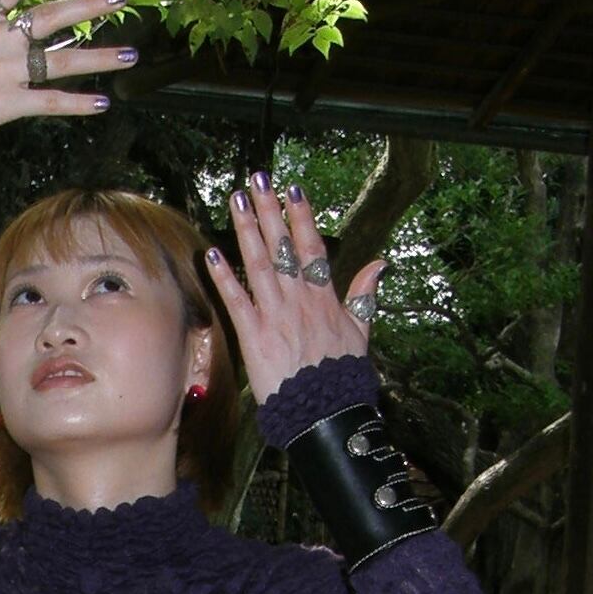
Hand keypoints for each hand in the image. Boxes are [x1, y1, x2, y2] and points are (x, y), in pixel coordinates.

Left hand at [207, 178, 385, 411]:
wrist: (326, 413)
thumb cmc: (342, 376)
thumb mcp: (361, 332)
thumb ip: (364, 295)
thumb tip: (380, 265)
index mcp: (324, 298)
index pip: (312, 248)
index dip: (302, 218)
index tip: (293, 191)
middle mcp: (299, 301)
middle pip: (282, 247)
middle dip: (269, 211)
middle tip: (258, 180)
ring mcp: (276, 316)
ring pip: (259, 265)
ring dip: (246, 230)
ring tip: (236, 201)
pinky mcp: (255, 337)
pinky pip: (237, 302)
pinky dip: (224, 278)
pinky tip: (212, 254)